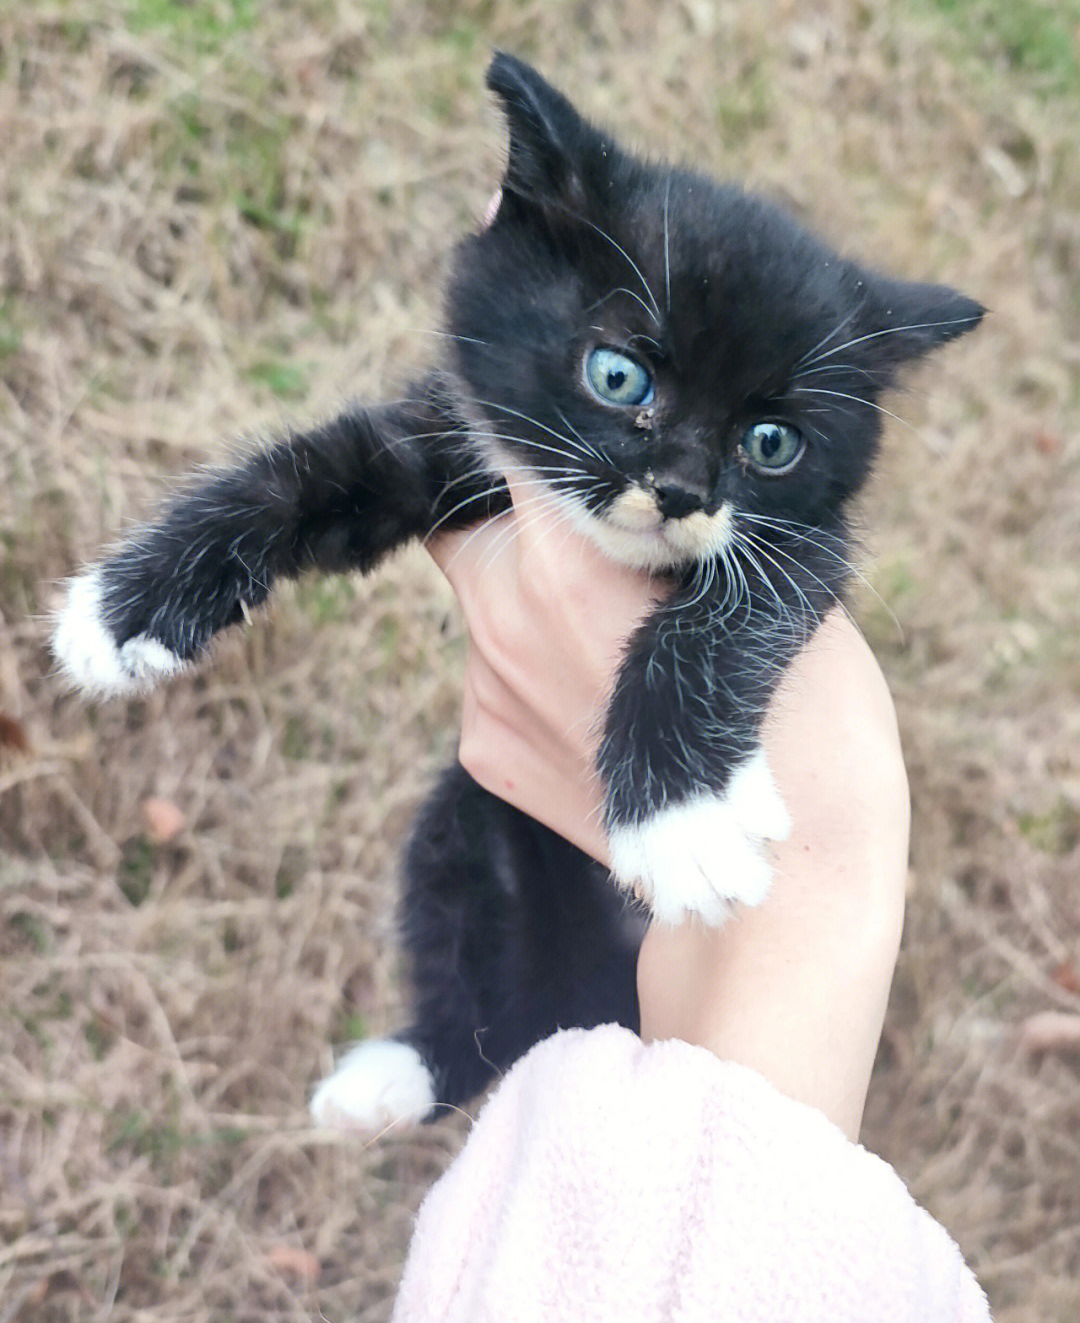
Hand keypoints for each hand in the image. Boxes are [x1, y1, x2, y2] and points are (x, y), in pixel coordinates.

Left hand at [428, 482, 908, 1139]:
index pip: (505, 454)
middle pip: (471, 530)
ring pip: (484, 607)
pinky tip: (608, 706)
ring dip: (532, 602)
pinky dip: (537, 674)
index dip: (534, 441)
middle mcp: (502, 620)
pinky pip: (494, 679)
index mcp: (565, 558)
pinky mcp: (485, 754)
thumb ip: (679, 518)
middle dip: (526, 524)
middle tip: (602, 542)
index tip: (571, 447)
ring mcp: (486, 695)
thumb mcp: (761, 580)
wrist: (782, 881)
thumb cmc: (804, 715)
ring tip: (622, 641)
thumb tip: (650, 478)